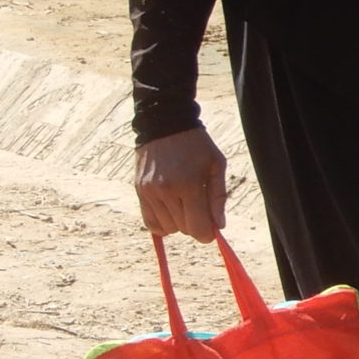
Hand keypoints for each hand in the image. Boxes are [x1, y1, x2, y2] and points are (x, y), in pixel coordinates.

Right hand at [135, 127, 227, 241]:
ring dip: (179, 223)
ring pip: (167, 228)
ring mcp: (149, 192)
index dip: (207, 234)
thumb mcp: (216, 165)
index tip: (212, 230)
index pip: (197, 227)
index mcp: (188, 185)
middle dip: (195, 225)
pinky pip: (149, 222)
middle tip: (200, 208)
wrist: (164, 123)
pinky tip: (171, 212)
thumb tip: (219, 226)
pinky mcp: (139, 191)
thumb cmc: (196, 144)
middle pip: (183, 229)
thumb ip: (218, 197)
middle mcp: (165, 191)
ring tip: (185, 203)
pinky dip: (162, 224)